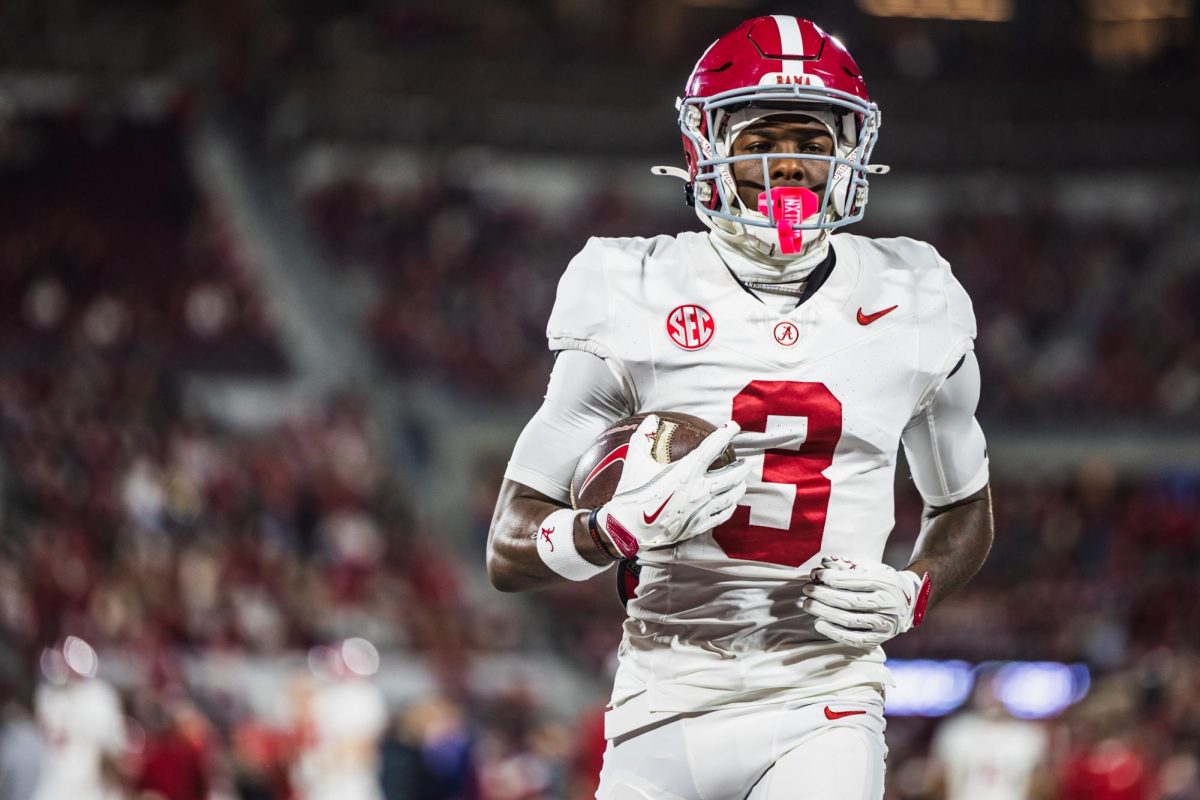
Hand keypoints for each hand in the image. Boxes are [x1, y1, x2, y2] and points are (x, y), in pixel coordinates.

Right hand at [596, 415, 748, 556]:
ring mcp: (701, 508)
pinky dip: (731, 506)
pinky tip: (731, 502)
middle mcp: (699, 489)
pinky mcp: (699, 524)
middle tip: (745, 461)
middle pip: (732, 475)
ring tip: (742, 480)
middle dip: (742, 466)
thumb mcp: (635, 461)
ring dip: (740, 485)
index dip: (726, 434)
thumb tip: (651, 419)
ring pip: (731, 495)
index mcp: (686, 471)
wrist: (628, 528)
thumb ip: (644, 437)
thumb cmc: (631, 493)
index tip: (734, 427)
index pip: (713, 447)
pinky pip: (723, 514)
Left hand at [801, 556, 930, 647]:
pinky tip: (819, 623)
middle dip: (823, 595)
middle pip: (849, 601)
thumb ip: (847, 566)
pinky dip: (834, 632)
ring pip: (849, 620)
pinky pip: (854, 639)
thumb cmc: (882, 581)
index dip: (831, 578)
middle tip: (807, 589)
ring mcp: (885, 624)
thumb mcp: (870, 568)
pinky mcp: (880, 639)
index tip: (816, 574)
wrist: (909, 602)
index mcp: (886, 583)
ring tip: (808, 604)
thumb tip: (823, 564)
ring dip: (824, 612)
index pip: (854, 581)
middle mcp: (888, 605)